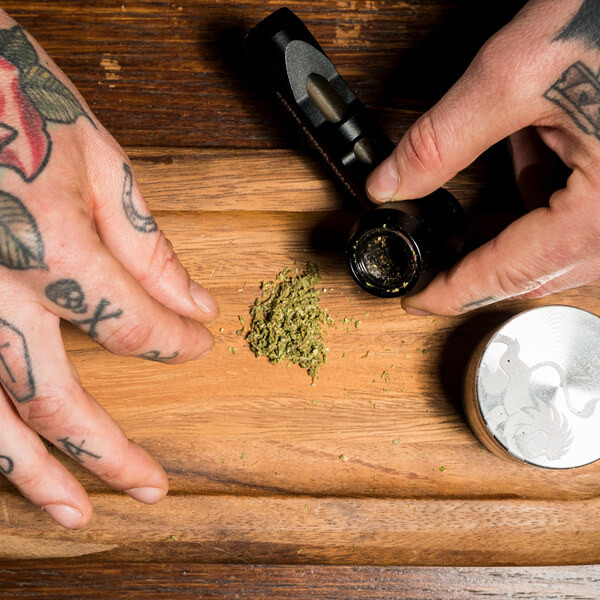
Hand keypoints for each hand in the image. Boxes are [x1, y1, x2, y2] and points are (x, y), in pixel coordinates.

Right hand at [0, 13, 217, 527]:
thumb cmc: (14, 95)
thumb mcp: (97, 157)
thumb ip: (147, 242)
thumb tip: (198, 301)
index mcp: (49, 245)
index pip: (134, 326)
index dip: (176, 343)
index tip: (197, 345)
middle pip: (58, 401)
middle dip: (110, 453)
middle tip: (150, 488)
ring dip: (34, 475)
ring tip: (76, 513)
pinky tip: (13, 457)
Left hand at [366, 0, 599, 314]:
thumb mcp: (517, 74)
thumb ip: (443, 139)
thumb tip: (390, 183)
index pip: (510, 272)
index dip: (454, 292)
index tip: (418, 301)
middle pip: (537, 269)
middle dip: (480, 267)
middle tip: (432, 269)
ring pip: (559, 242)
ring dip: (513, 226)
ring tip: (469, 214)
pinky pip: (580, 208)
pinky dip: (546, 190)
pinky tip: (531, 156)